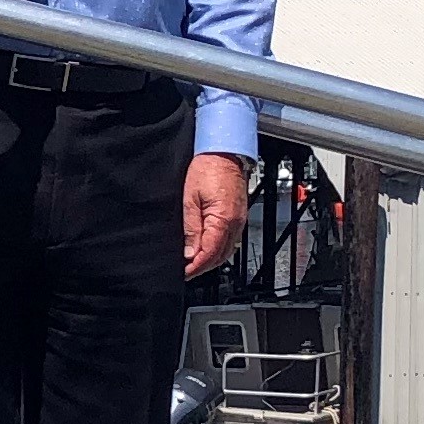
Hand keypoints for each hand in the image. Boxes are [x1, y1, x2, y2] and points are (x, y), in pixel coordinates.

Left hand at [183, 149, 249, 280]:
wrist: (224, 151)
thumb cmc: (207, 168)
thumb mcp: (190, 200)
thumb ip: (191, 229)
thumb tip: (190, 252)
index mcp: (223, 220)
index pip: (209, 254)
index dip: (196, 267)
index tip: (184, 272)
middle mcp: (235, 223)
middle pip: (220, 256)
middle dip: (203, 267)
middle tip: (186, 270)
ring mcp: (239, 220)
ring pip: (226, 250)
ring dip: (211, 259)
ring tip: (194, 262)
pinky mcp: (239, 215)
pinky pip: (230, 239)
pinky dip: (218, 248)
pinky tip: (206, 248)